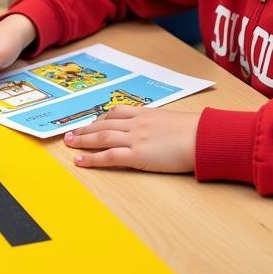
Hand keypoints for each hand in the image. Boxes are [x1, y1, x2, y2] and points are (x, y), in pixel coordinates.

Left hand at [63, 106, 200, 172]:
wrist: (203, 138)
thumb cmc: (196, 131)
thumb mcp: (174, 121)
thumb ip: (162, 125)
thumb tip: (162, 131)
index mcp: (146, 114)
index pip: (116, 113)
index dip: (101, 118)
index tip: (92, 122)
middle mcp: (136, 123)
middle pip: (104, 124)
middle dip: (86, 128)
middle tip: (71, 132)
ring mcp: (135, 138)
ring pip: (101, 137)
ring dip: (82, 140)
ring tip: (69, 143)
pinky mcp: (137, 155)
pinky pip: (108, 156)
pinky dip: (92, 158)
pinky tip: (80, 160)